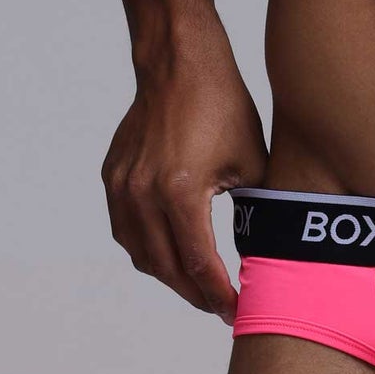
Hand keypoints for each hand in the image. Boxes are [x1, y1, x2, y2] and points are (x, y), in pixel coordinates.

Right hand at [101, 21, 268, 322]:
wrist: (178, 62)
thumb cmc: (221, 104)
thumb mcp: (251, 161)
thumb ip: (251, 210)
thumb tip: (261, 250)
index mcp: (180, 194)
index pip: (200, 265)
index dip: (219, 295)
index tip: (237, 311)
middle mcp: (143, 195)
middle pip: (167, 268)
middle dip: (195, 293)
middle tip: (220, 305)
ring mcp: (122, 186)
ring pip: (140, 253)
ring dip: (168, 275)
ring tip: (197, 285)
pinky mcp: (113, 176)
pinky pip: (125, 229)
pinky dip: (147, 248)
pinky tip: (168, 252)